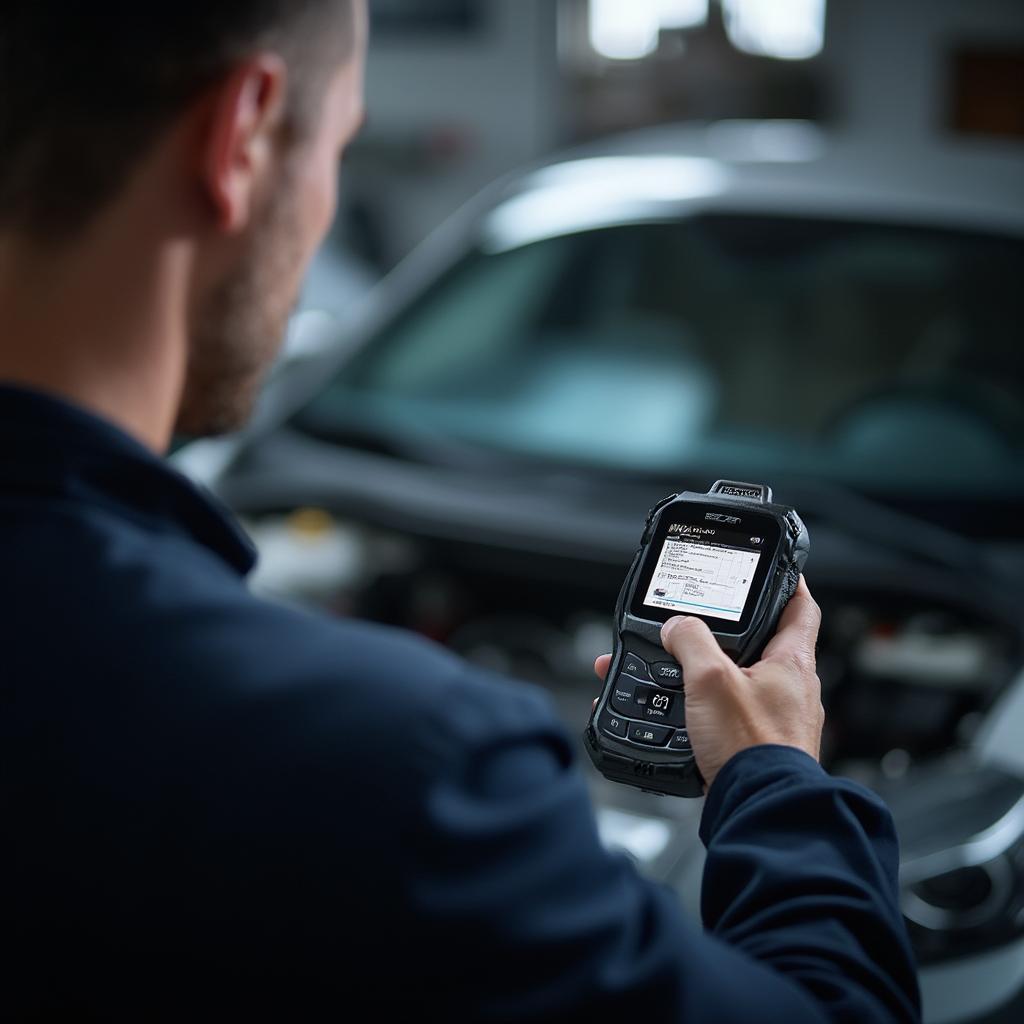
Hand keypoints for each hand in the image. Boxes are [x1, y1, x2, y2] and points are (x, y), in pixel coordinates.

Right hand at [593, 577, 823, 792]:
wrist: (759, 808)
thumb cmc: (750, 747)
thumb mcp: (710, 679)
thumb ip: (691, 642)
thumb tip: (677, 626)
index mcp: (792, 662)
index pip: (800, 607)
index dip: (787, 583)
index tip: (774, 570)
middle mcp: (792, 689)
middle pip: (764, 643)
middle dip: (729, 632)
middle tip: (707, 619)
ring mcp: (778, 718)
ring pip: (741, 680)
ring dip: (708, 672)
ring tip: (676, 669)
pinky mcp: (760, 745)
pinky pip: (732, 712)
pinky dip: (706, 705)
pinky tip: (682, 712)